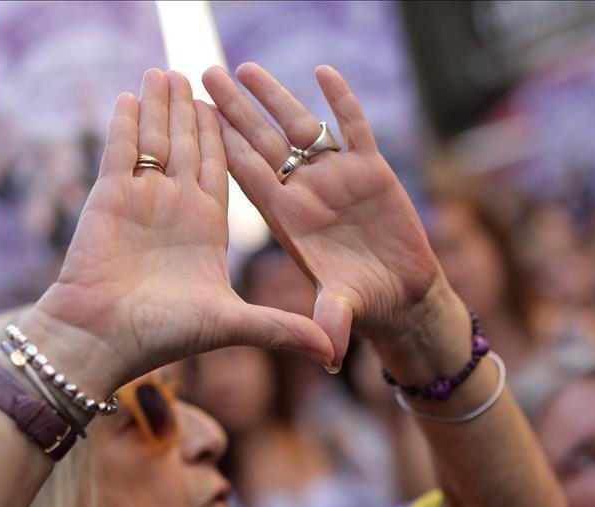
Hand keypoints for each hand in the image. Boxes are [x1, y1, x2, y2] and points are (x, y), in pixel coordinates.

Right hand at [28, 69, 333, 393]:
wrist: (102, 343)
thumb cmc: (164, 337)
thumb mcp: (234, 325)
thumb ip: (281, 328)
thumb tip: (331, 352)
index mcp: (208, 229)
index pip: (225, 171)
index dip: (231, 139)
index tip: (241, 111)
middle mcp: (177, 208)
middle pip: (191, 146)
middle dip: (199, 111)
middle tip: (208, 72)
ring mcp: (142, 200)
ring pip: (156, 140)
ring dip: (162, 106)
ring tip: (168, 72)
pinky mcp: (109, 197)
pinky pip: (119, 150)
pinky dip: (125, 122)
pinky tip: (130, 94)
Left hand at [202, 63, 447, 369]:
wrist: (400, 296)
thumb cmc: (363, 305)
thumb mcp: (344, 312)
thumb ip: (331, 320)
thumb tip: (326, 351)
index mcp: (288, 220)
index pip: (248, 176)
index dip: (222, 146)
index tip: (193, 115)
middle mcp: (306, 193)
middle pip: (263, 142)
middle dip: (235, 109)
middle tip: (204, 72)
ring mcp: (337, 179)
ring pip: (302, 128)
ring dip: (276, 97)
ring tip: (246, 67)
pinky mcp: (373, 171)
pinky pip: (355, 129)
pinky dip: (343, 101)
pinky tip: (325, 72)